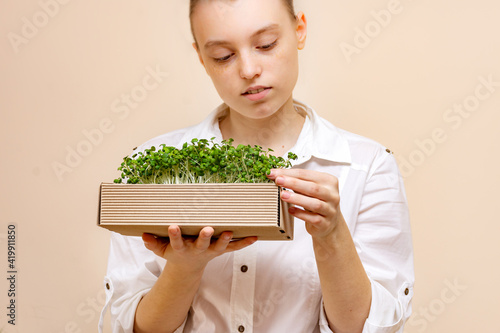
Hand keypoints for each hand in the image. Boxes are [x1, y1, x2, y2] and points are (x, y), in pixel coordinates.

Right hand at [142, 225, 256, 272]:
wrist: (187, 268)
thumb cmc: (174, 253)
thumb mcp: (160, 250)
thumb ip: (152, 243)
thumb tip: (143, 235)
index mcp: (182, 249)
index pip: (176, 241)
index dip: (175, 235)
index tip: (173, 226)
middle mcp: (197, 250)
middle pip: (201, 244)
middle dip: (204, 237)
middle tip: (207, 229)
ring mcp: (210, 251)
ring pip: (219, 247)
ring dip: (225, 240)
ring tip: (229, 232)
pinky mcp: (220, 251)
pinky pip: (234, 248)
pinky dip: (243, 243)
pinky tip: (254, 237)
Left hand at [267, 169, 341, 239]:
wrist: (329, 222)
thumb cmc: (316, 201)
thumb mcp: (309, 188)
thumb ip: (296, 181)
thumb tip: (276, 174)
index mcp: (328, 181)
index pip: (307, 174)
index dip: (289, 173)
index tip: (274, 173)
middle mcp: (332, 195)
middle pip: (312, 188)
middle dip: (293, 183)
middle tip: (278, 181)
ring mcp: (330, 210)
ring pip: (315, 204)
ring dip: (297, 199)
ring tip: (283, 195)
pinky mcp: (325, 223)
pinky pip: (313, 218)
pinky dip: (301, 214)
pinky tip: (291, 210)